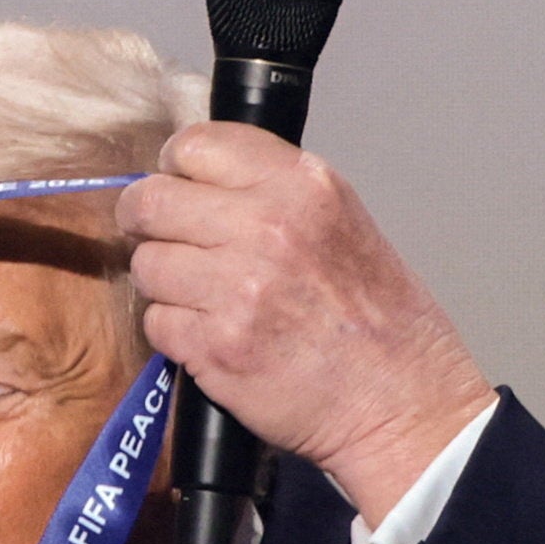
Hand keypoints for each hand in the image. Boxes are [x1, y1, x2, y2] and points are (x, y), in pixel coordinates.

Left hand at [115, 123, 493, 524]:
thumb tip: (198, 187)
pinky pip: (156, 322)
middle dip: (145, 221)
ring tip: (201, 300)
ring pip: (147, 264)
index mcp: (302, 184)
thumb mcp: (342, 221)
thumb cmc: (380, 320)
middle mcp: (267, 226)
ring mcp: (236, 287)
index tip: (176, 189)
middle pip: (152, 200)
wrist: (399, 398)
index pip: (196, 144)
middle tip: (157, 239)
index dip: (174, 169)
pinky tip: (210, 339)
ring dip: (162, 284)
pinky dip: (174, 333)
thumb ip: (273, 193)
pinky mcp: (214, 346)